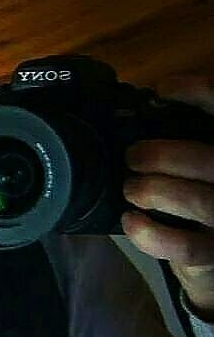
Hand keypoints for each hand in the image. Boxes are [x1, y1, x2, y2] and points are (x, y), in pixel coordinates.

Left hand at [121, 74, 213, 320]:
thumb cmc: (205, 198)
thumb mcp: (201, 164)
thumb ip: (191, 139)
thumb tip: (148, 108)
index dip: (199, 92)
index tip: (162, 90)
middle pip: (207, 161)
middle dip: (162, 155)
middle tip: (133, 157)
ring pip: (197, 202)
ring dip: (155, 191)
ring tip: (131, 188)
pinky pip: (183, 246)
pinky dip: (149, 233)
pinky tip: (130, 221)